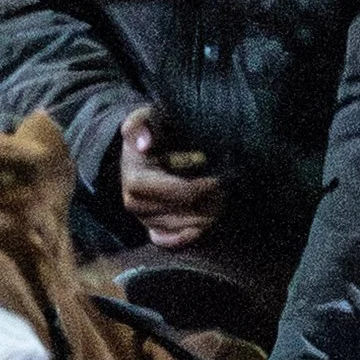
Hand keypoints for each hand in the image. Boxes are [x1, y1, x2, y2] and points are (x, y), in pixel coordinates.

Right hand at [120, 105, 223, 247]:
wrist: (139, 150)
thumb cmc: (148, 132)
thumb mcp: (143, 118)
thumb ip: (140, 124)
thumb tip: (144, 144)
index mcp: (135, 181)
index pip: (179, 193)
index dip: (203, 188)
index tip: (218, 179)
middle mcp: (135, 204)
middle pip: (183, 213)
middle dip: (208, 204)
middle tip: (224, 191)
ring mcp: (142, 218)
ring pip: (180, 227)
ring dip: (204, 218)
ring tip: (219, 202)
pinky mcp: (149, 226)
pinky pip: (165, 241)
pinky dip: (183, 238)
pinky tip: (199, 229)